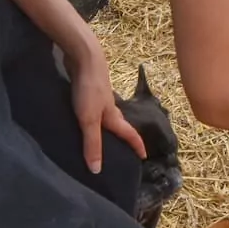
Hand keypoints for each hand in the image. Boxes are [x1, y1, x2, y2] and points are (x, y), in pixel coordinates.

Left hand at [64, 40, 145, 172]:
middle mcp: (109, 106)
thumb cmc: (89, 89)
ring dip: (106, 124)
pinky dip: (93, 113)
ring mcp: (99, 96)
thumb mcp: (89, 120)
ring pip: (106, 114)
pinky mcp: (89, 87)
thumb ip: (92, 143)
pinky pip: (93, 105)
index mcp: (113, 116)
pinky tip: (84, 114)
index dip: (137, 146)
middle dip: (122, 136)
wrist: (84, 57)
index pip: (129, 134)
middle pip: (119, 124)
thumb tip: (97, 170)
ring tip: (101, 133)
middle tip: (121, 148)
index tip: (144, 157)